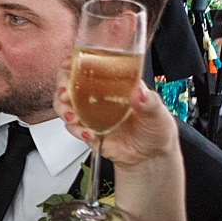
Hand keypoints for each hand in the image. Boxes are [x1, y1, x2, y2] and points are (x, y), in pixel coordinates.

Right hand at [55, 67, 178, 168]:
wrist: (150, 157)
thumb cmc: (156, 130)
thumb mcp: (158, 113)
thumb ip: (149, 102)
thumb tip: (139, 92)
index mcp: (116, 84)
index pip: (93, 66)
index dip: (77, 62)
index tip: (69, 64)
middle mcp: (99, 96)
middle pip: (71, 83)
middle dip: (63, 87)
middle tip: (65, 94)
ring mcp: (91, 113)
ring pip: (66, 105)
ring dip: (64, 110)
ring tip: (73, 117)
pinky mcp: (87, 129)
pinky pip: (72, 127)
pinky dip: (75, 130)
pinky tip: (87, 133)